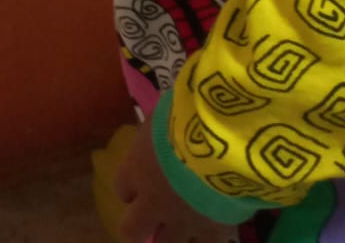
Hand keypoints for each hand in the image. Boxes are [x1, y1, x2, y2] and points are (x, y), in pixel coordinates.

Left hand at [115, 115, 231, 242]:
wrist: (223, 141)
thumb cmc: (188, 116)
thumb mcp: (165, 115)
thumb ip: (161, 130)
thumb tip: (164, 125)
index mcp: (137, 170)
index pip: (122, 188)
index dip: (130, 188)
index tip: (138, 182)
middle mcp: (154, 202)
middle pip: (132, 231)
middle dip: (140, 226)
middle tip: (151, 218)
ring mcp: (182, 222)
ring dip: (171, 235)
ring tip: (182, 226)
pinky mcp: (213, 231)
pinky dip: (206, 238)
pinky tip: (213, 229)